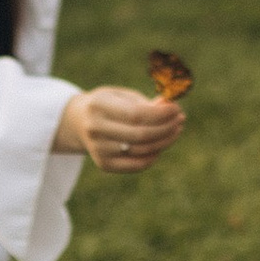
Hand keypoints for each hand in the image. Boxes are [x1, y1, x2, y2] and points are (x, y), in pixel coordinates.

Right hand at [60, 85, 187, 176]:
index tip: (176, 108)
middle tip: (180, 120)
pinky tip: (162, 144)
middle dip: (166, 128)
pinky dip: (153, 155)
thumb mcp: (123, 95)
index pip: (136, 114)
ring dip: (164, 141)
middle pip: (140, 135)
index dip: (160, 114)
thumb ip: (145, 102)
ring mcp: (98, 150)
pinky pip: (136, 165)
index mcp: (98, 106)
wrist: (79, 121)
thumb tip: (169, 106)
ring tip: (176, 129)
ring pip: (141, 151)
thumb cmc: (109, 104)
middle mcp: (95, 129)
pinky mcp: (104, 164)